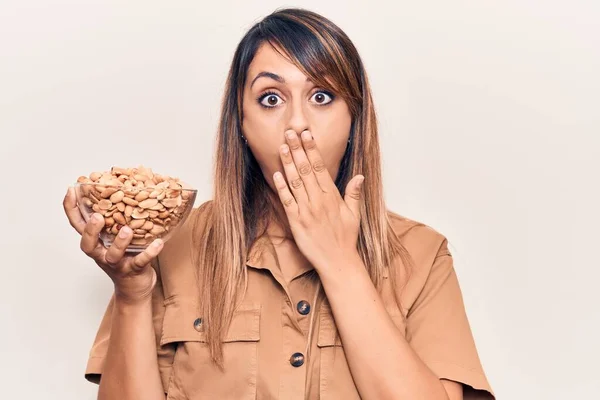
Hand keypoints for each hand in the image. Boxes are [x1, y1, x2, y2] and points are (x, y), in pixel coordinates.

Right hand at [63, 187, 163, 302]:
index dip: (71, 210)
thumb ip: (118, 217)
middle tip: (97, 216)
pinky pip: (141, 262)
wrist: (135, 287)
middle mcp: (102, 253)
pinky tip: (158, 243)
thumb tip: (126, 186)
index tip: (71, 190)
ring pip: (113, 255)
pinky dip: (149, 253)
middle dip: (91, 231)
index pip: (78, 226)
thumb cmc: (126, 255)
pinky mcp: (133, 271)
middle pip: (88, 245)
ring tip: (127, 230)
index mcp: (97, 242)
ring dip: (119, 242)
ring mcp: (117, 264)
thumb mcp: (117, 236)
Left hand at [273, 129, 364, 271]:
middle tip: (290, 132)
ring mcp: (306, 210)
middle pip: (305, 169)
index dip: (312, 149)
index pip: (320, 166)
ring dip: (288, 162)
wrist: (337, 262)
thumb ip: (354, 193)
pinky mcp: (296, 222)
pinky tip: (276, 173)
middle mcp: (318, 200)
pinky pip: (287, 201)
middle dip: (297, 149)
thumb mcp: (354, 214)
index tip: (306, 134)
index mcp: (332, 196)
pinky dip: (282, 187)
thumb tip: (360, 176)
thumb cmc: (346, 238)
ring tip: (282, 146)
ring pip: (295, 181)